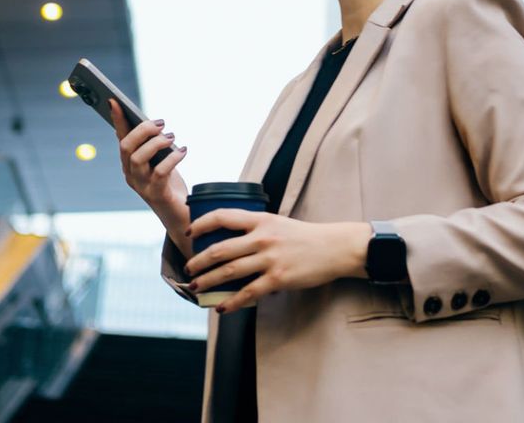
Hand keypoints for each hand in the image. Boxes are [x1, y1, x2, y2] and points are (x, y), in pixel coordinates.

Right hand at [110, 99, 187, 221]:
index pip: (121, 138)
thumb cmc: (169, 184)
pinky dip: (173, 158)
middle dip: (142, 130)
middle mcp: (130, 174)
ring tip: (172, 137)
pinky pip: (160, 172)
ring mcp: (141, 185)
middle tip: (161, 123)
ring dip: (155, 143)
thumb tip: (152, 124)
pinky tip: (184, 151)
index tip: (115, 101)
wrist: (180, 214)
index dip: (117, 120)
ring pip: (138, 158)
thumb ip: (153, 146)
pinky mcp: (155, 194)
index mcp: (129, 163)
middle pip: (126, 147)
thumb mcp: (160, 160)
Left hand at [184, 210, 370, 313]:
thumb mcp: (279, 223)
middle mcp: (262, 237)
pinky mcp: (278, 278)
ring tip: (196, 287)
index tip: (190, 232)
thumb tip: (233, 244)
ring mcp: (269, 259)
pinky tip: (222, 307)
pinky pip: (248, 292)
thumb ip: (257, 229)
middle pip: (220, 249)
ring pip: (229, 271)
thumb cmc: (306, 236)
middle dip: (199, 261)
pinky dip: (232, 302)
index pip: (223, 216)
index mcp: (261, 219)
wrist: (335, 248)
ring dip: (208, 281)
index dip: (202, 223)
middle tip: (188, 268)